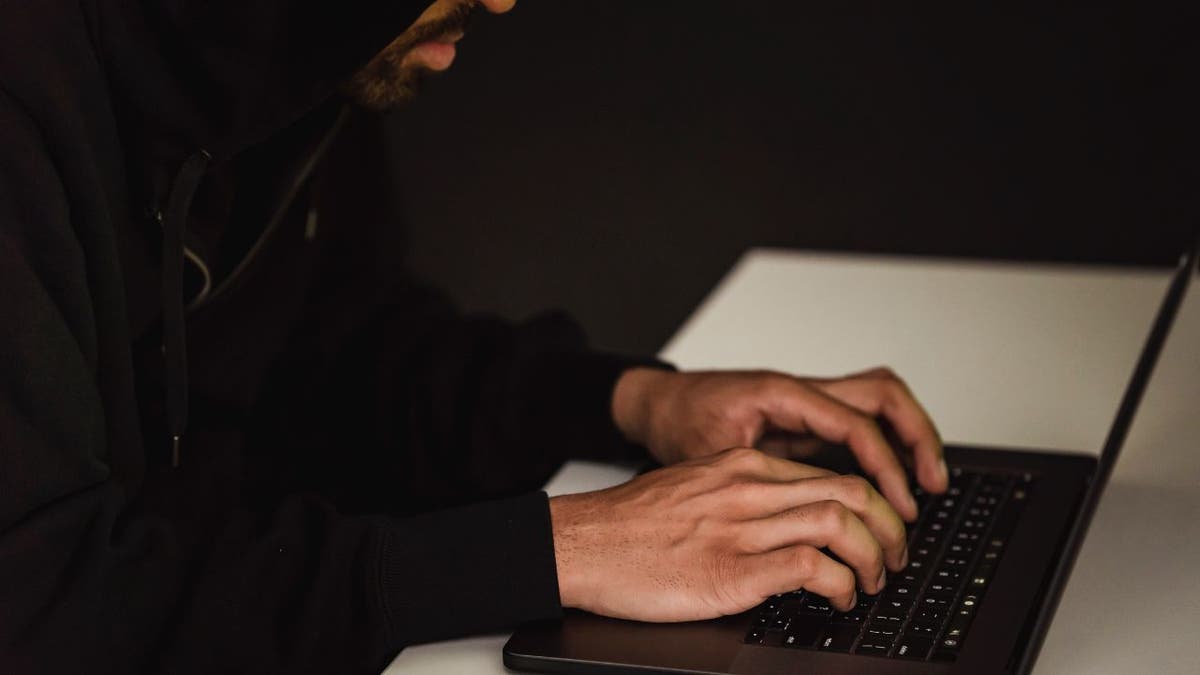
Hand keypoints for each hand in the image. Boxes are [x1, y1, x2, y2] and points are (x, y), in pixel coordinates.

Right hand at [550, 447, 907, 620]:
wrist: (583, 543)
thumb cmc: (631, 525)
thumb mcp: (695, 489)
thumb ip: (742, 496)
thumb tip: (786, 521)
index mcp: (743, 466)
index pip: (833, 473)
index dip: (872, 506)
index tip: (881, 530)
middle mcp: (749, 488)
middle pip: (851, 491)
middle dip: (890, 528)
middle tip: (894, 557)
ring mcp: (742, 528)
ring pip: (840, 523)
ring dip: (872, 558)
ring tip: (871, 582)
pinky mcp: (733, 571)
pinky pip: (812, 567)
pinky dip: (839, 584)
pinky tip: (837, 598)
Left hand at [611, 367, 946, 520]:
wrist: (654, 402)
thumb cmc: (674, 419)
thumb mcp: (706, 454)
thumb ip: (749, 480)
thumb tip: (789, 522)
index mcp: (781, 394)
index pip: (854, 423)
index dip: (885, 465)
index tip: (901, 502)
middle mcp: (800, 392)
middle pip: (882, 395)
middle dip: (917, 436)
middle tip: (934, 484)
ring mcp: (805, 404)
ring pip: (876, 404)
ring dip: (906, 439)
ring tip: (925, 485)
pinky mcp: (802, 420)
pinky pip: (856, 425)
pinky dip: (881, 449)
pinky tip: (887, 486)